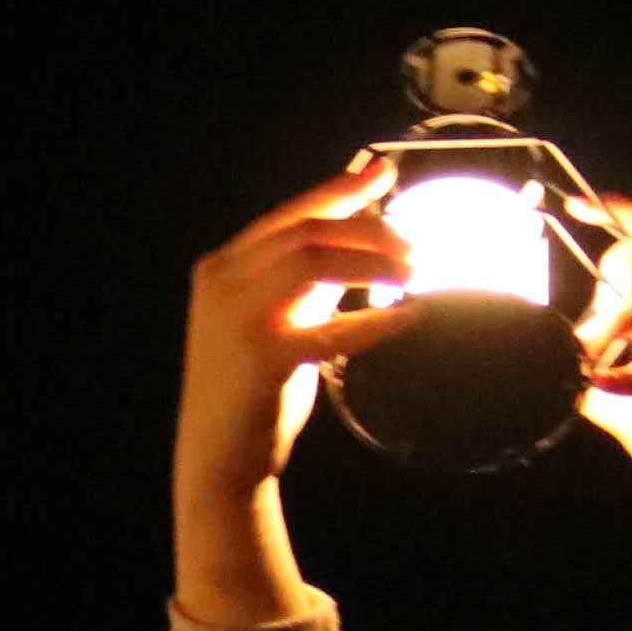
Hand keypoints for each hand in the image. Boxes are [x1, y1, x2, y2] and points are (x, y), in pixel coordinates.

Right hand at [177, 164, 426, 511]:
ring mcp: (237, 320)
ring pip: (313, 260)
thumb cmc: (251, 391)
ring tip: (413, 274)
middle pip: (306, 231)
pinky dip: (377, 321)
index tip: (385, 171)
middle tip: (414, 247)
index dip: (340, 190)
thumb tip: (362, 232)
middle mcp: (222, 285)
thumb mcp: (277, 321)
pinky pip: (331, 329)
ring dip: (371, 260)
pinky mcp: (261, 358)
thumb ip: (309, 279)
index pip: (289, 215)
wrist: (217, 459)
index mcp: (221, 269)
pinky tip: (409, 318)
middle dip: (368, 229)